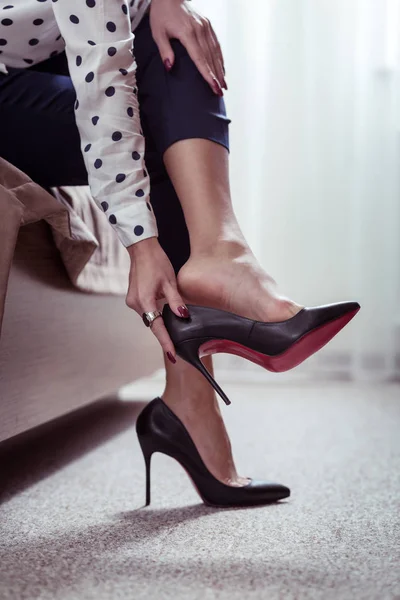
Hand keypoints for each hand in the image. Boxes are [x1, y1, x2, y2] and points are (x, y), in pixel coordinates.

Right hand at [126, 237, 188, 362]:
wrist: (141, 248)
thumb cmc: (157, 262)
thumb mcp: (170, 282)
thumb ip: (176, 301)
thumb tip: (183, 316)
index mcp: (144, 301)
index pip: (158, 328)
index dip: (166, 342)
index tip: (173, 355)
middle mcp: (135, 304)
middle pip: (153, 324)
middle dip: (164, 334)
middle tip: (176, 347)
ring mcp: (132, 301)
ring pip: (149, 317)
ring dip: (160, 322)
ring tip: (173, 331)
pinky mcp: (132, 298)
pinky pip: (146, 310)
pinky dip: (155, 313)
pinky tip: (163, 314)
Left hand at [149, 0, 226, 94]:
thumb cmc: (162, 14)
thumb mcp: (158, 32)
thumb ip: (164, 50)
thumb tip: (169, 66)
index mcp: (188, 33)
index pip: (200, 58)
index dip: (207, 74)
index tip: (213, 86)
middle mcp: (200, 30)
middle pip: (210, 58)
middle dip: (216, 76)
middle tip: (220, 91)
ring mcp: (206, 27)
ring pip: (215, 52)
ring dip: (221, 69)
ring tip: (224, 84)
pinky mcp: (208, 25)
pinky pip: (216, 44)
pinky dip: (220, 58)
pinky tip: (222, 68)